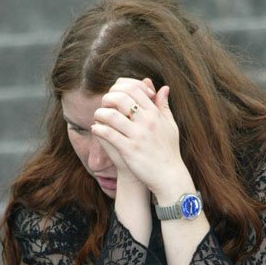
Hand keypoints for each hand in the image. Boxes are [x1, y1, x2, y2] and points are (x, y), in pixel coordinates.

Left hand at [91, 77, 190, 198]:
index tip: (114, 94)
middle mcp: (147, 122)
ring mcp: (138, 136)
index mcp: (155, 114)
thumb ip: (164, 106)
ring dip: (100, 113)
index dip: (120, 87)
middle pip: (121, 97)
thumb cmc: (169, 151)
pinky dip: (98, 129)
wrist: (169, 176)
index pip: (134, 88)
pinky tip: (95, 130)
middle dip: (108, 98)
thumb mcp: (170, 125)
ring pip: (111, 115)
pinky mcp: (129, 150)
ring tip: (98, 117)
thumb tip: (163, 88)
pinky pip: (108, 134)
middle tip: (104, 105)